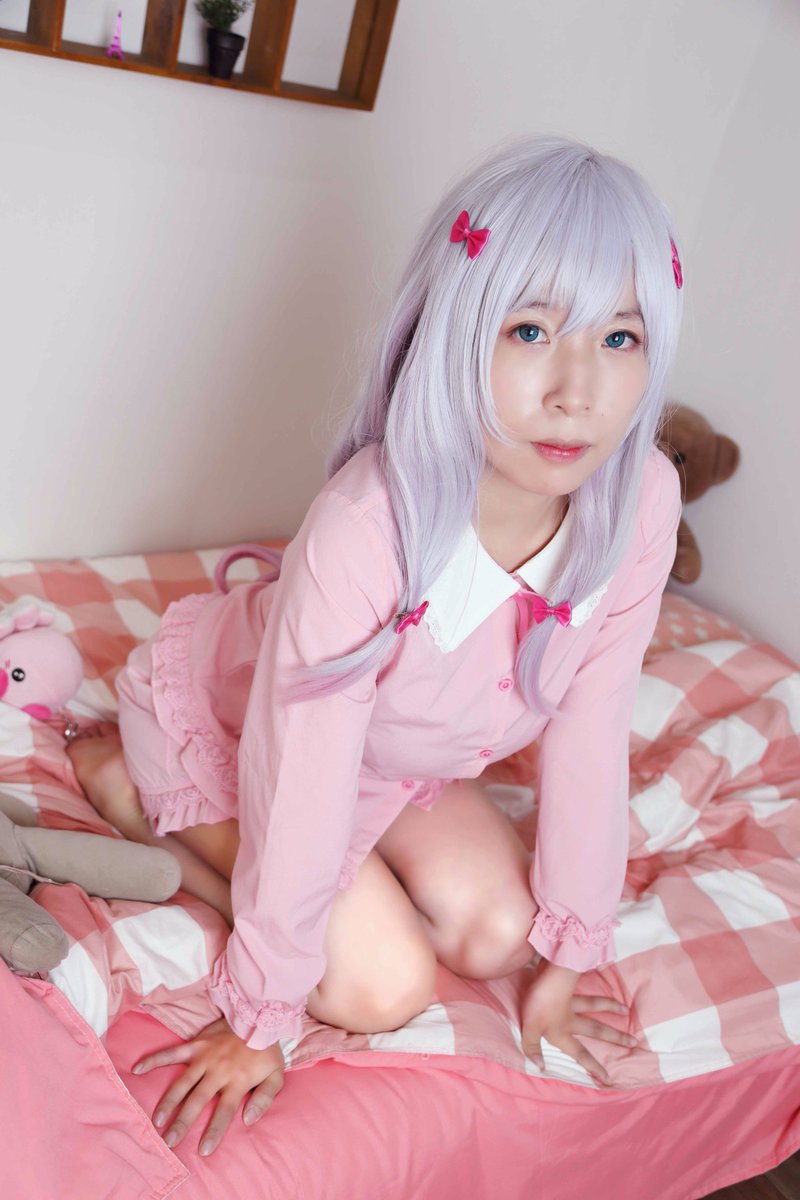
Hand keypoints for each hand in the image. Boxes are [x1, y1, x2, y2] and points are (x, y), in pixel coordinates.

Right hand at [132, 1016, 284, 1155]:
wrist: (260, 1015)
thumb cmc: (267, 1050)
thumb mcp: (276, 1075)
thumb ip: (265, 1098)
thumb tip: (248, 1120)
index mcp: (238, 1080)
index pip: (225, 1112)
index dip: (214, 1131)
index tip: (203, 1151)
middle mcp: (219, 1071)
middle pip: (197, 1101)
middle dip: (182, 1123)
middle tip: (169, 1142)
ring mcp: (205, 1057)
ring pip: (182, 1083)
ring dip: (167, 1102)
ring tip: (156, 1121)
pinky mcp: (196, 1044)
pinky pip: (172, 1053)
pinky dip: (154, 1060)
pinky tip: (138, 1069)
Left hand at [520, 963, 635, 1086]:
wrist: (546, 978)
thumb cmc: (537, 1005)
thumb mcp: (529, 1029)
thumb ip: (533, 1048)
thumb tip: (540, 1067)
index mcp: (562, 1033)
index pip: (581, 1054)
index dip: (594, 1066)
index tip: (609, 1078)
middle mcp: (571, 1020)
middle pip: (597, 1030)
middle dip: (615, 1037)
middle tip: (634, 1042)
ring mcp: (572, 1002)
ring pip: (595, 1007)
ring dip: (611, 1008)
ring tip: (626, 1010)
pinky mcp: (568, 987)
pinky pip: (586, 990)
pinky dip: (596, 987)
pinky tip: (603, 985)